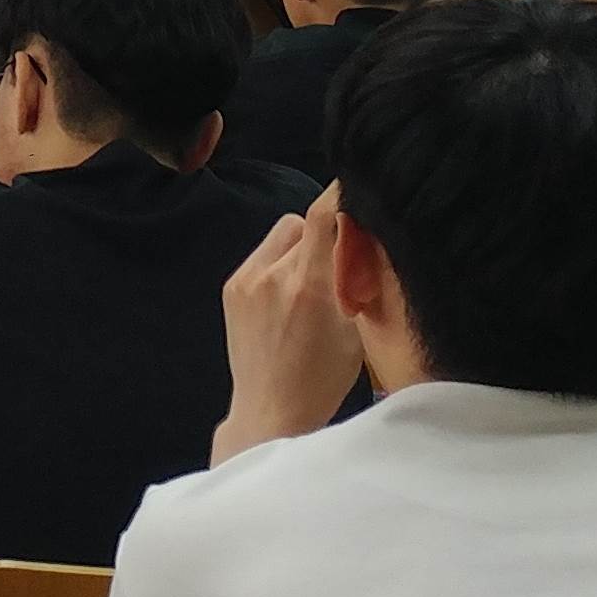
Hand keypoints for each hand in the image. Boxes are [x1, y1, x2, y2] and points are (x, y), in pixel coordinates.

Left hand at [212, 204, 364, 463]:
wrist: (270, 410)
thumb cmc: (323, 378)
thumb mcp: (356, 328)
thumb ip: (358, 277)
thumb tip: (365, 232)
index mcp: (309, 286)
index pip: (325, 212)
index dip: (343, 192)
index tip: (359, 186)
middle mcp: (272, 275)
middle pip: (308, 221)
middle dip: (328, 235)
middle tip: (339, 264)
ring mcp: (246, 280)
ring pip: (285, 233)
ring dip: (303, 247)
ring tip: (311, 285)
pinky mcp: (232, 287)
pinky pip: (265, 253)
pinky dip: (281, 263)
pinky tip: (288, 297)